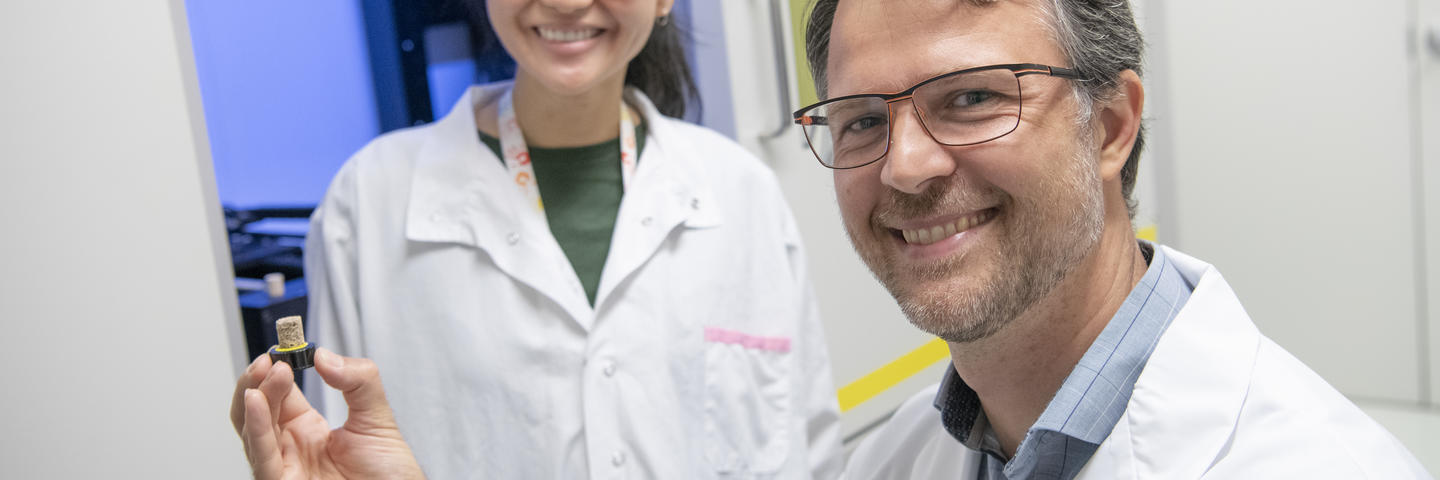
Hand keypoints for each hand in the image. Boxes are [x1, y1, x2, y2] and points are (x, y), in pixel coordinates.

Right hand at [229, 348, 423, 478]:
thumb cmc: (389, 474)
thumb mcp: (377, 416)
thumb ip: (358, 381)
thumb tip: (324, 355)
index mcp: (307, 430)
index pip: (279, 395)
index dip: (274, 371)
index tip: (280, 347)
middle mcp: (290, 448)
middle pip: (258, 410)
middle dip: (258, 380)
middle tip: (270, 358)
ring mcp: (285, 467)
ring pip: (253, 430)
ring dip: (254, 397)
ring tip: (265, 371)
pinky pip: (262, 457)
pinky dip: (257, 427)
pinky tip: (256, 400)